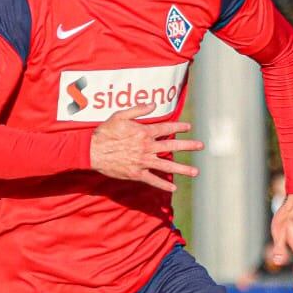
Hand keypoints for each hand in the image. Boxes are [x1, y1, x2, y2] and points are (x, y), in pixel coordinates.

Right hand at [88, 105, 203, 191]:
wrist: (92, 151)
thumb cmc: (105, 132)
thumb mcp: (119, 115)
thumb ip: (138, 109)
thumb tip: (154, 104)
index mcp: (144, 132)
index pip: (166, 128)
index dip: (179, 126)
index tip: (188, 127)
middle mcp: (147, 147)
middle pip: (172, 146)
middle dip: (188, 145)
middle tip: (201, 146)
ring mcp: (142, 161)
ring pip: (167, 165)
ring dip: (182, 169)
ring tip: (195, 172)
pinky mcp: (136, 173)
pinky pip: (152, 179)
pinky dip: (162, 184)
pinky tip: (172, 188)